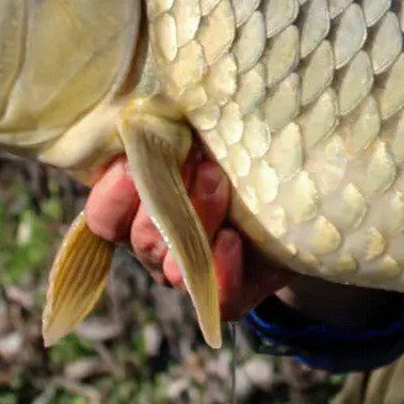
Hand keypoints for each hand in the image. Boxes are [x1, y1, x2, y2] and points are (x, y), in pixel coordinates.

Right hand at [85, 148, 299, 322]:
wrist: (298, 203)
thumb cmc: (239, 158)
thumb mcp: (207, 137)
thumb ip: (178, 131)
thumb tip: (162, 105)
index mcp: (139, 211)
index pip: (104, 218)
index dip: (112, 194)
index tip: (134, 162)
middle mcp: (158, 249)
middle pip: (139, 240)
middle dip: (164, 198)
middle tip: (197, 160)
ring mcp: (192, 276)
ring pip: (173, 268)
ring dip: (195, 221)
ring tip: (219, 182)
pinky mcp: (230, 297)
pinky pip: (218, 298)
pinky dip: (222, 268)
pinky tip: (232, 238)